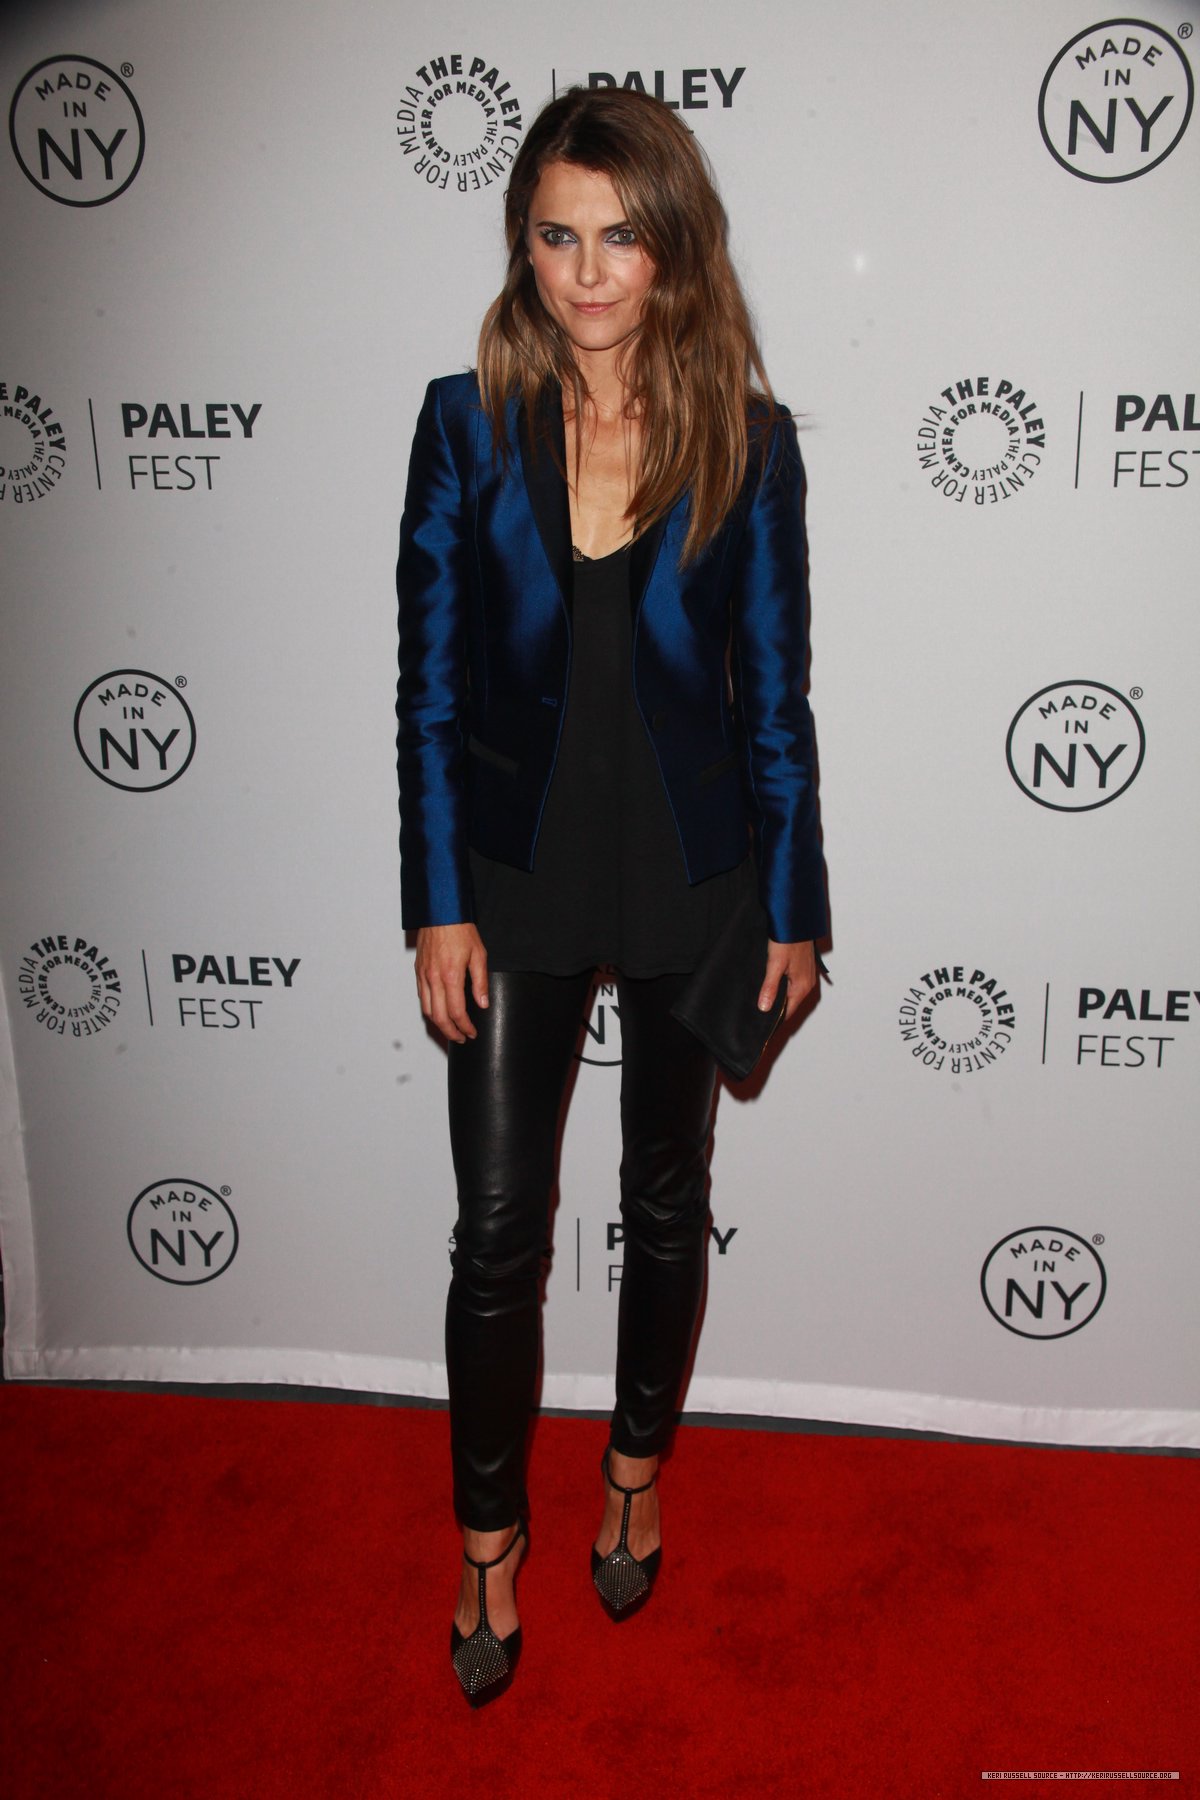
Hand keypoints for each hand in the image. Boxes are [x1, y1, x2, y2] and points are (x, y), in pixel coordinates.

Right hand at [414, 923, 487, 1043]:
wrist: (441, 912)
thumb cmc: (460, 930)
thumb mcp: (478, 954)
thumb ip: (480, 982)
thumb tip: (482, 1003)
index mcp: (451, 976)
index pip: (457, 1012)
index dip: (465, 1027)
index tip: (472, 1033)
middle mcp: (434, 978)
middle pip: (439, 1017)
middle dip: (451, 1032)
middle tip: (461, 1038)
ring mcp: (424, 975)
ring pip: (427, 1009)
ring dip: (438, 1024)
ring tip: (450, 1029)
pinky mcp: (418, 970)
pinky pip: (421, 996)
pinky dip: (429, 1009)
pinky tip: (438, 1011)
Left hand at [759, 939, 816, 1022]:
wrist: (796, 920)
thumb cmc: (788, 939)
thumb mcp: (775, 964)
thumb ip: (770, 987)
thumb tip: (765, 1008)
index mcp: (801, 987)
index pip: (787, 1012)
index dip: (775, 1021)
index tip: (762, 1028)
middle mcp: (807, 984)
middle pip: (790, 1005)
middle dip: (776, 1012)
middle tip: (758, 1017)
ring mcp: (806, 976)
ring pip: (791, 995)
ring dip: (779, 1000)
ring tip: (763, 1003)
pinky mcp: (802, 968)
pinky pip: (792, 985)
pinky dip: (783, 989)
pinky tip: (771, 986)